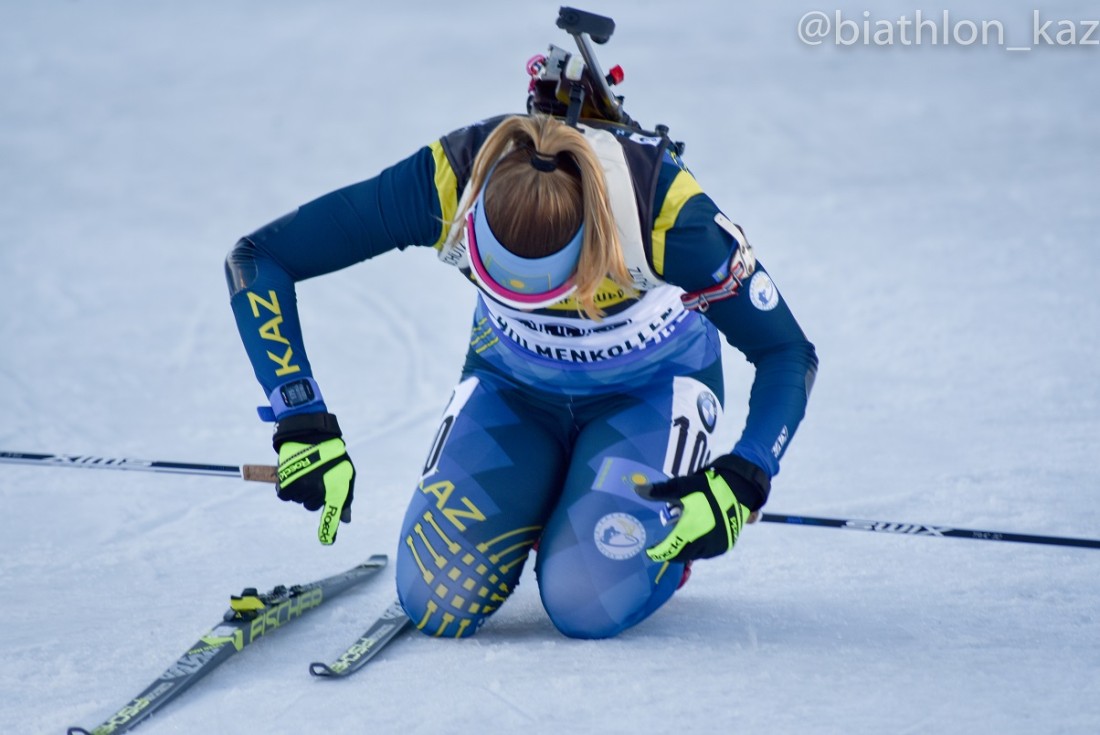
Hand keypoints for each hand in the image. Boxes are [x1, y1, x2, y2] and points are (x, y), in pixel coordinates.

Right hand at [272, 412, 354, 544]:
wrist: (309, 433)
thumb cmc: (331, 455)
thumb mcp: (345, 473)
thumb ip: (345, 497)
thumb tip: (346, 520)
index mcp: (336, 486)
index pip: (334, 511)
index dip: (329, 527)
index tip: (327, 541)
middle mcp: (319, 489)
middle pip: (312, 505)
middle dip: (313, 495)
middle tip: (315, 476)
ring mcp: (302, 487)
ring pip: (298, 499)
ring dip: (300, 489)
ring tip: (306, 470)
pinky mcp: (286, 482)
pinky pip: (285, 495)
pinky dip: (287, 488)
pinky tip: (293, 475)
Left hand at [635, 455, 768, 561]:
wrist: (740, 488)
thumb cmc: (708, 487)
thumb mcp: (682, 486)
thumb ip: (659, 491)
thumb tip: (636, 489)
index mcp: (690, 531)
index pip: (669, 549)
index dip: (657, 552)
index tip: (649, 551)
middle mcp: (704, 543)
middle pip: (681, 555)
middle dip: (670, 552)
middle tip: (662, 546)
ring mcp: (716, 546)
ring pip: (695, 555)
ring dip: (685, 550)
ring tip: (678, 540)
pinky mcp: (726, 545)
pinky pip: (707, 552)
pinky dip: (698, 548)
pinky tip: (694, 539)